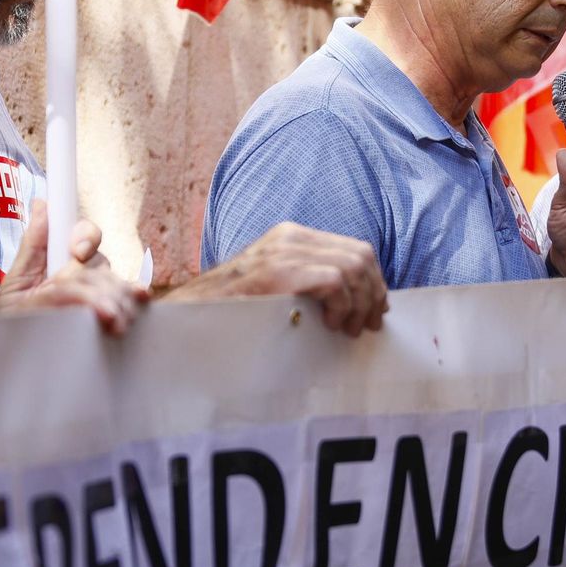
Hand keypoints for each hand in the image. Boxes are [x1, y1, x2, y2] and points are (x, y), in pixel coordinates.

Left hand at [0, 201, 149, 334]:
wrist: (9, 358)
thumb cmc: (11, 320)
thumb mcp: (15, 283)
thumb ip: (33, 246)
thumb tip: (41, 204)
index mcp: (59, 257)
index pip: (83, 232)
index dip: (85, 237)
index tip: (77, 252)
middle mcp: (80, 271)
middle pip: (100, 260)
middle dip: (96, 282)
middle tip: (95, 307)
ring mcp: (95, 292)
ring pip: (113, 281)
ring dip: (115, 299)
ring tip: (113, 322)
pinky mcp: (106, 313)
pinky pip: (126, 297)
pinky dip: (133, 296)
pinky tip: (139, 299)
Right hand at [173, 222, 388, 336]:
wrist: (190, 314)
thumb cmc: (233, 309)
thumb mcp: (276, 287)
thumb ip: (310, 283)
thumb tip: (359, 301)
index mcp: (292, 237)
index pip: (355, 249)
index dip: (374, 282)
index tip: (376, 312)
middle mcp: (291, 237)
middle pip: (361, 255)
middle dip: (374, 294)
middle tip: (368, 326)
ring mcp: (283, 251)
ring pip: (353, 267)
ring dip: (360, 304)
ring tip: (349, 329)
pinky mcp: (278, 271)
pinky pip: (335, 281)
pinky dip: (343, 306)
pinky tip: (332, 325)